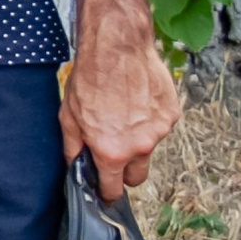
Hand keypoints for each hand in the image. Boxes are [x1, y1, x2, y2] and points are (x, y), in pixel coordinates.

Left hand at [61, 13, 182, 202]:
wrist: (117, 47)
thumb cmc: (89, 80)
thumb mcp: (68, 117)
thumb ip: (73, 149)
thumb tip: (75, 167)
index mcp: (112, 152)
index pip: (113, 189)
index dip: (107, 192)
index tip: (105, 191)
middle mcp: (139, 147)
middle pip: (137, 177)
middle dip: (125, 172)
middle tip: (113, 152)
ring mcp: (159, 131)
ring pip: (148, 148)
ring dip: (137, 140)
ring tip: (122, 113)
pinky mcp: (171, 114)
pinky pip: (159, 127)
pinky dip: (149, 120)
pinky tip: (136, 100)